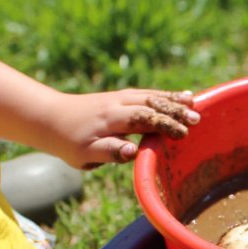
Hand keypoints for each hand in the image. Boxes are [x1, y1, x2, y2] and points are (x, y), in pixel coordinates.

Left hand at [46, 89, 199, 167]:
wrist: (50, 118)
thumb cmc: (69, 142)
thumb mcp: (85, 154)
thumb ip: (110, 152)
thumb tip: (134, 152)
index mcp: (111, 118)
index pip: (144, 118)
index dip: (165, 125)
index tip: (183, 134)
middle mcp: (117, 103)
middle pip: (151, 102)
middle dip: (175, 110)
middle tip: (197, 119)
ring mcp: (119, 97)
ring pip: (150, 95)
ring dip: (173, 100)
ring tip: (195, 104)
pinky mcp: (121, 97)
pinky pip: (147, 93)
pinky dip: (165, 95)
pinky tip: (180, 97)